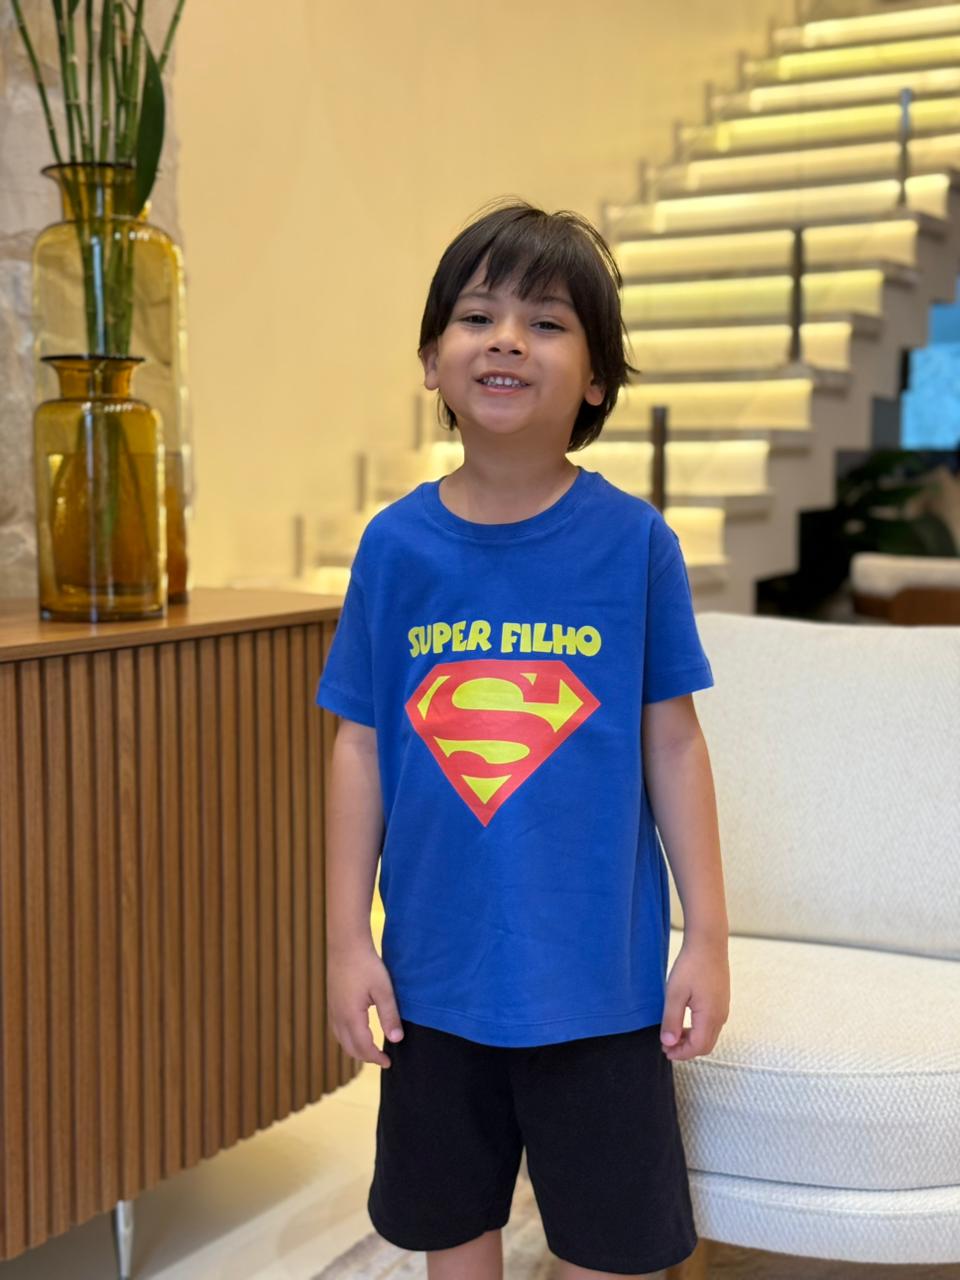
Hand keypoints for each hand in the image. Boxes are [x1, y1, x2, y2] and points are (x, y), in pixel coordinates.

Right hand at [327, 942, 404, 1068]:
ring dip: (356, 1049)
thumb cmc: (366, 965)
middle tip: (382, 1059)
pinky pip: (337, 1030)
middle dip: (366, 1057)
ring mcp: (332, 1010)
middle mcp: (338, 1017)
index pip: (363, 1047)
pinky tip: (357, 1033)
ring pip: (341, 1040)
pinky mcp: (331, 1003)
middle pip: (350, 1048)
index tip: (389, 1063)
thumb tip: (396, 1040)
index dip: (376, 1058)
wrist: (346, 945)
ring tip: (371, 1050)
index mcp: (351, 1017)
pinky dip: (348, 1038)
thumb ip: (389, 1016)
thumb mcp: (383, 990)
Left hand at [660, 935, 729, 1061]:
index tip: (665, 1051)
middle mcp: (721, 1016)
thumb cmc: (691, 965)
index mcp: (710, 1017)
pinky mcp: (722, 1001)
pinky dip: (698, 1030)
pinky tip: (685, 1021)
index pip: (697, 1047)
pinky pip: (712, 1024)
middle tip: (667, 1047)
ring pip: (709, 1035)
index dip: (681, 1053)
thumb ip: (672, 1020)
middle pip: (706, 1045)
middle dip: (686, 1050)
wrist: (708, 943)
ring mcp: (723, 1008)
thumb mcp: (675, 993)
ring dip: (692, 1040)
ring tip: (674, 1035)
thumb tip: (668, 1044)